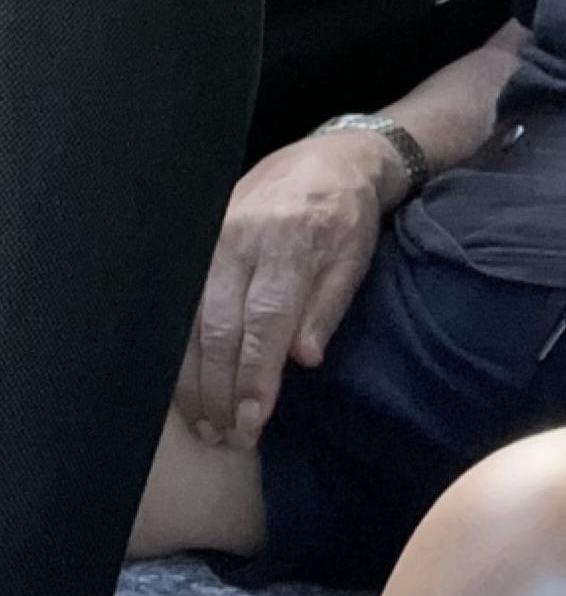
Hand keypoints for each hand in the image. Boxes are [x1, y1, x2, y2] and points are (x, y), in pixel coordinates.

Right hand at [172, 128, 396, 450]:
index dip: (253, 378)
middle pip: (219, 330)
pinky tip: (184, 386)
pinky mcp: (198, 244)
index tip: (251, 423)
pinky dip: (180, 351)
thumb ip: (326, 308)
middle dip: (218, 391)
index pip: (264, 324)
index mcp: (288, 244)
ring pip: (190, 323)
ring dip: (193, 380)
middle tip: (224, 436)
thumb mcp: (354, 259)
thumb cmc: (347, 217)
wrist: (326, 159)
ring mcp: (211, 241)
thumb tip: (302, 360)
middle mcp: (240, 241)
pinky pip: (180, 306)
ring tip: (203, 424)